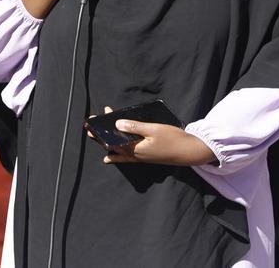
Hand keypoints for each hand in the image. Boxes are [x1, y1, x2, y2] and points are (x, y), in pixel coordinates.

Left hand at [90, 106, 214, 166]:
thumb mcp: (153, 129)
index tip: (93, 121)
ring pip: (118, 152)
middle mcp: (135, 155)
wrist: (189, 152)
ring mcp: (140, 157)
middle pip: (113, 145)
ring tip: (97, 139)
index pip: (113, 139)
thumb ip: (135, 127)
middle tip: (90, 128)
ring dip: (108, 143)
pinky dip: (117, 156)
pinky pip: (127, 158)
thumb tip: (117, 124)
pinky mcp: (146, 157)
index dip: (102, 130)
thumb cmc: (173, 139)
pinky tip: (111, 156)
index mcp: (135, 148)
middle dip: (101, 136)